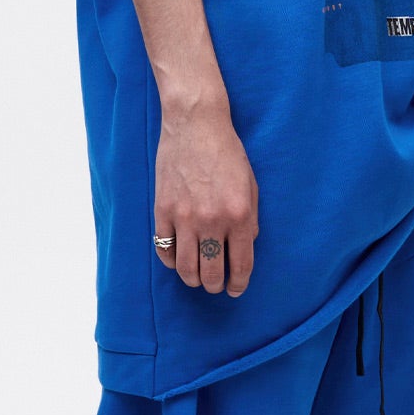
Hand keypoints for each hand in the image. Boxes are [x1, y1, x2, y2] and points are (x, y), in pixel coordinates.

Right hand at [154, 104, 256, 295]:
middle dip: (215, 285)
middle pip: (211, 273)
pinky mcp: (163, 210)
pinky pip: (164, 249)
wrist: (195, 124)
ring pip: (186, 268)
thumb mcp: (250, 185)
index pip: (241, 264)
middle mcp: (212, 220)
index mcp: (239, 215)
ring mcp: (184, 217)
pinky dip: (171, 261)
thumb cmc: (227, 153)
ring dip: (193, 279)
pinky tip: (178, 259)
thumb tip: (245, 246)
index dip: (239, 283)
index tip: (235, 289)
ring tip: (197, 277)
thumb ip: (251, 220)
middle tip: (216, 285)